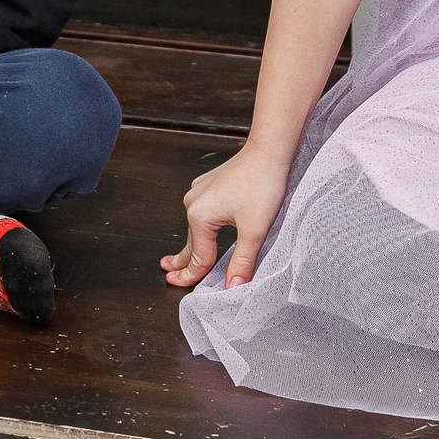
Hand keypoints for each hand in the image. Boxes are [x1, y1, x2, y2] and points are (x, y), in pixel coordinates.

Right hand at [161, 142, 289, 288]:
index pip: (199, 256)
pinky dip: (201, 228)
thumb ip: (242, 262)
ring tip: (180, 259)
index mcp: (200, 216)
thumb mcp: (254, 230)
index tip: (179, 286)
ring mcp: (200, 192)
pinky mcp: (210, 185)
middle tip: (170, 275)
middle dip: (181, 261)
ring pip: (195, 227)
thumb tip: (233, 287)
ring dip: (191, 244)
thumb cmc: (262, 184)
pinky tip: (202, 232)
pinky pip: (202, 213)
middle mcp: (194, 203)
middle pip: (191, 242)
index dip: (193, 275)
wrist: (268, 151)